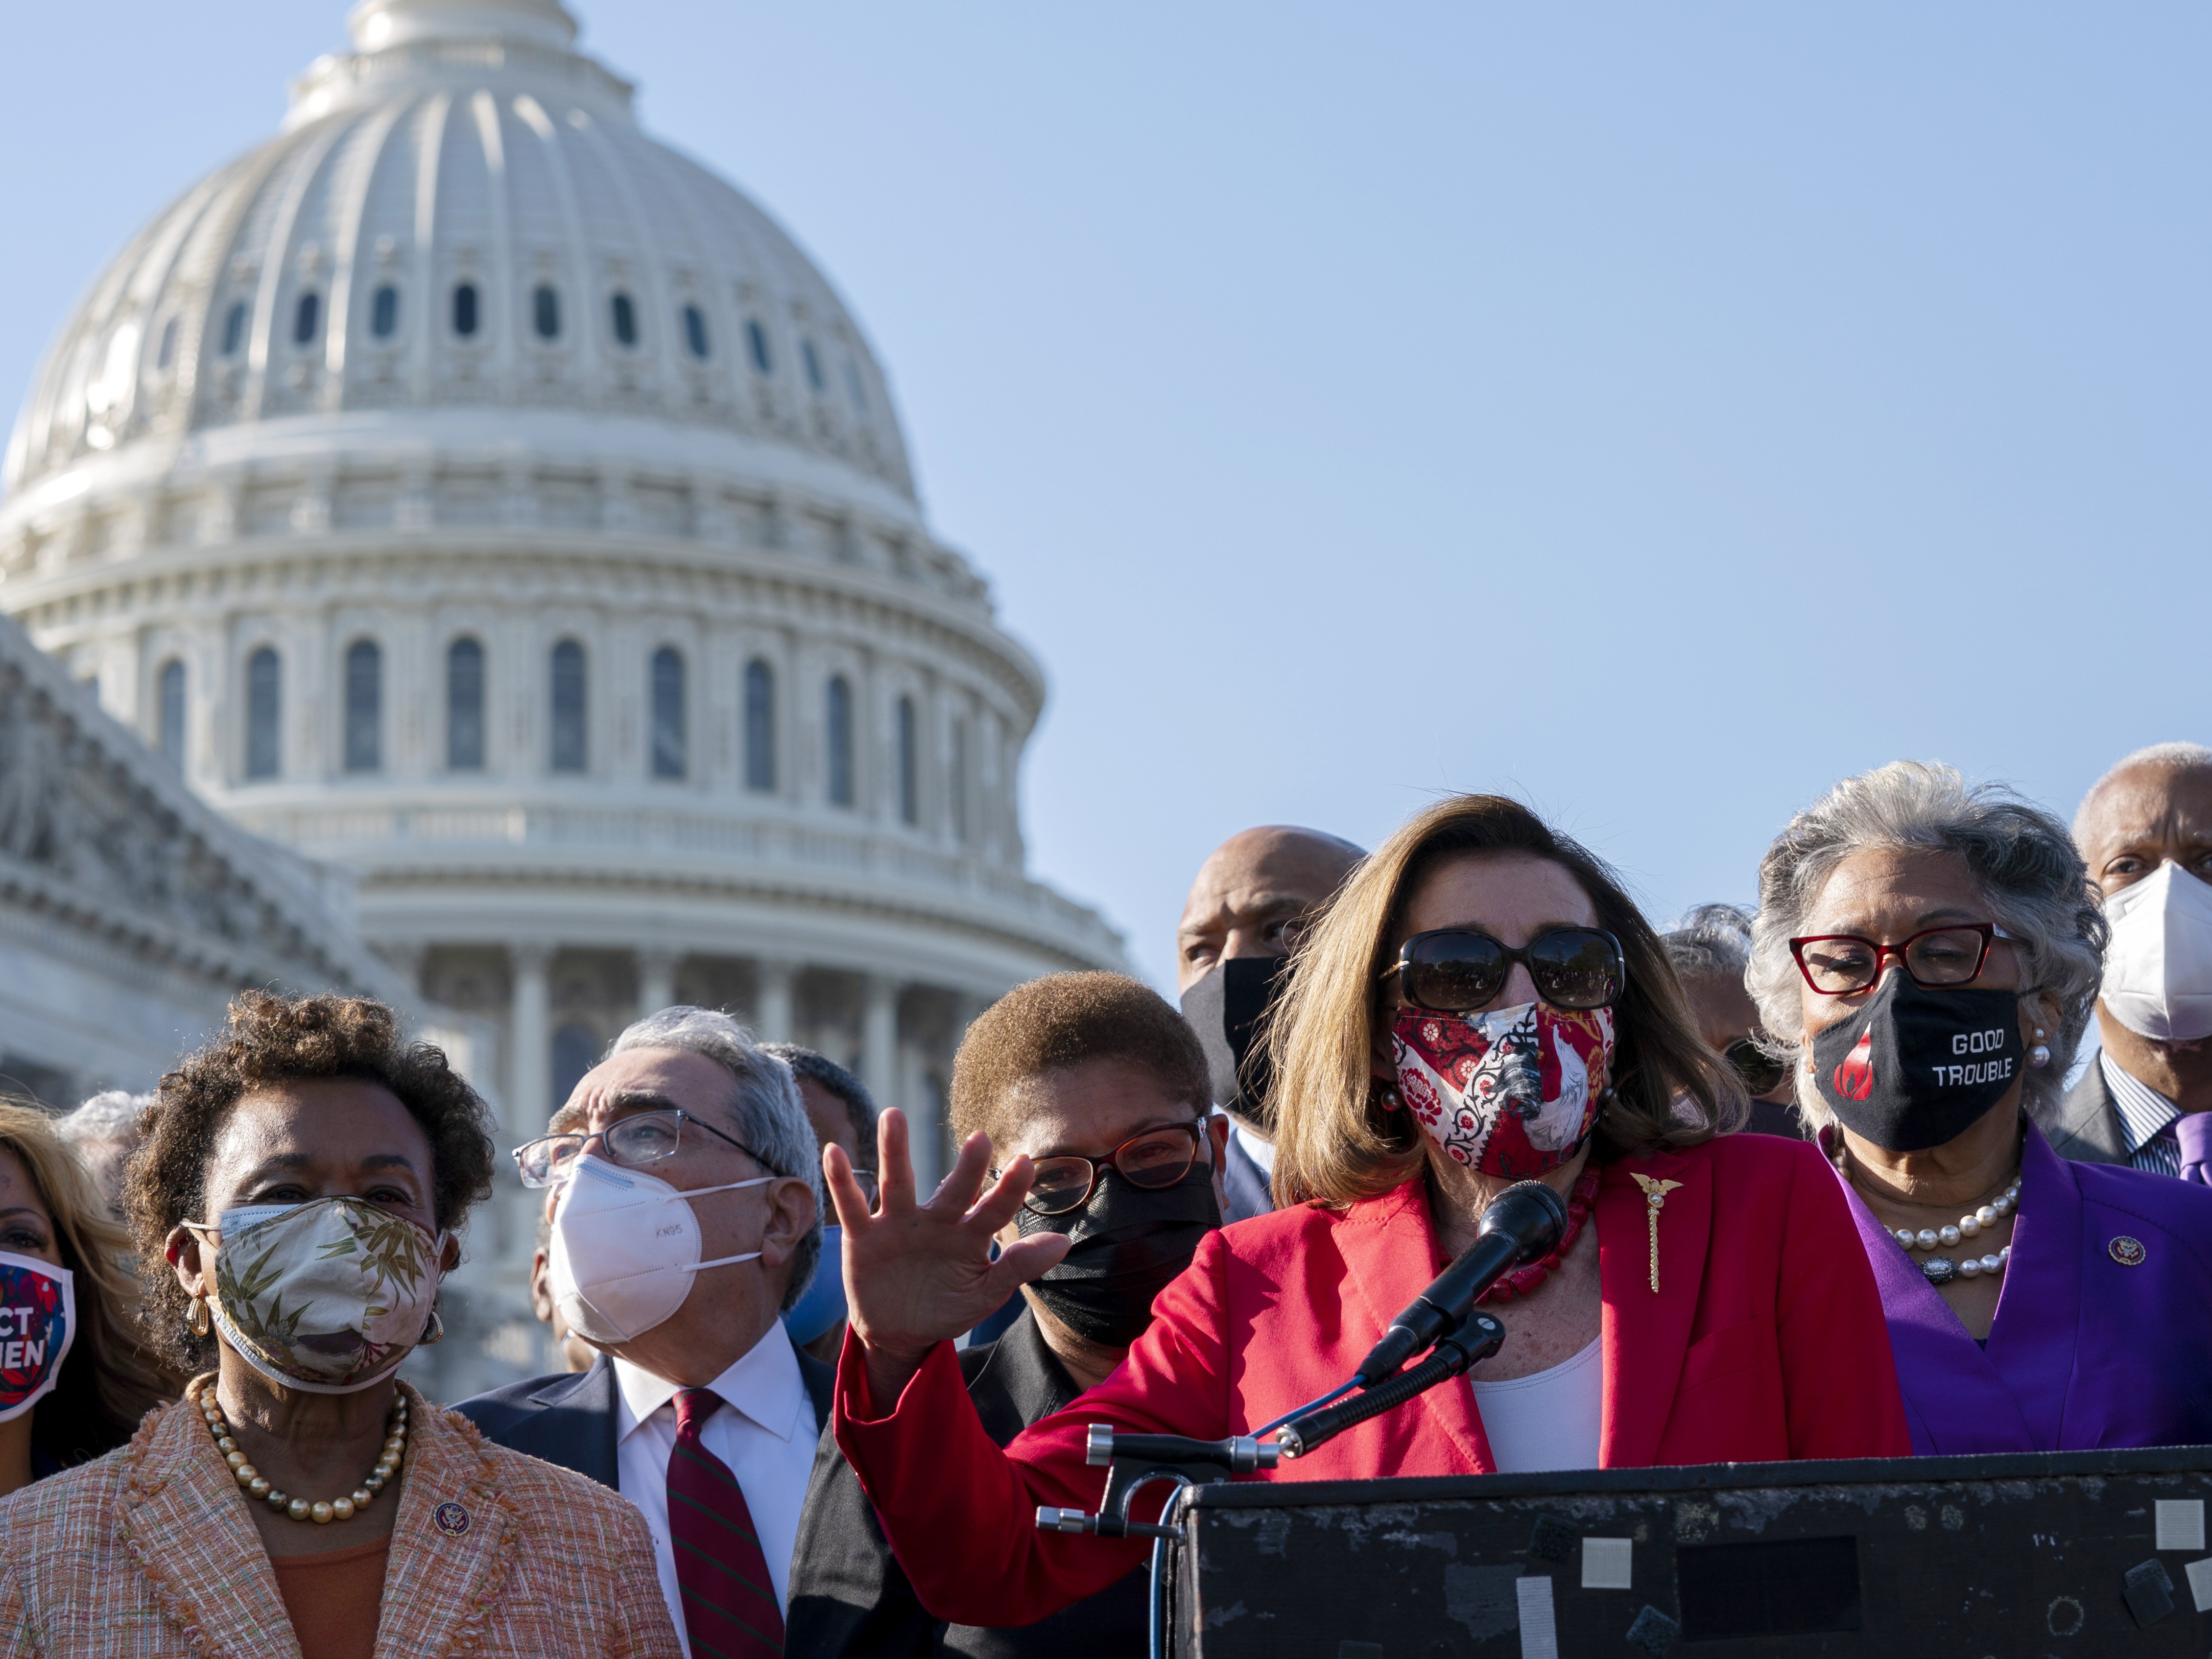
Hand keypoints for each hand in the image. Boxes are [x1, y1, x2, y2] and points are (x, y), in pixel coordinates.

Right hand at [825, 1108, 1069, 1404]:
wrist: (900, 1332)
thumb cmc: (948, 1306)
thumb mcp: (985, 1294)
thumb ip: (1018, 1268)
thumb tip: (1063, 1243)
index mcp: (970, 1234)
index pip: (994, 1209)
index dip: (1009, 1190)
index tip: (1025, 1163)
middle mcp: (937, 1220)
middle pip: (952, 1191)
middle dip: (965, 1168)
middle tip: (980, 1139)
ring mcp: (899, 1224)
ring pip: (898, 1183)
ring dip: (894, 1150)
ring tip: (892, 1114)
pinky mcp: (864, 1235)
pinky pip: (852, 1205)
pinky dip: (842, 1180)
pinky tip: (834, 1151)